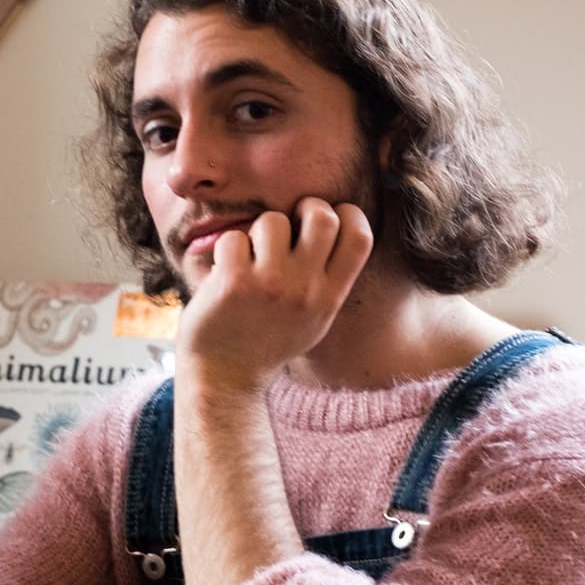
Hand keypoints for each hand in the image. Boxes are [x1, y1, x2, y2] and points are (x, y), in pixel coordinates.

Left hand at [176, 197, 372, 390]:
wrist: (225, 377)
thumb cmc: (267, 341)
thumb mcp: (314, 317)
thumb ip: (328, 279)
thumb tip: (336, 224)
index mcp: (330, 296)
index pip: (360, 236)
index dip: (347, 215)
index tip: (328, 218)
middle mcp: (306, 290)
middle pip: (322, 216)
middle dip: (304, 207)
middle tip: (288, 223)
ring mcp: (270, 285)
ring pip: (272, 220)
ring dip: (257, 230)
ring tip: (250, 254)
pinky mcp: (234, 283)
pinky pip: (234, 237)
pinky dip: (225, 248)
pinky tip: (224, 270)